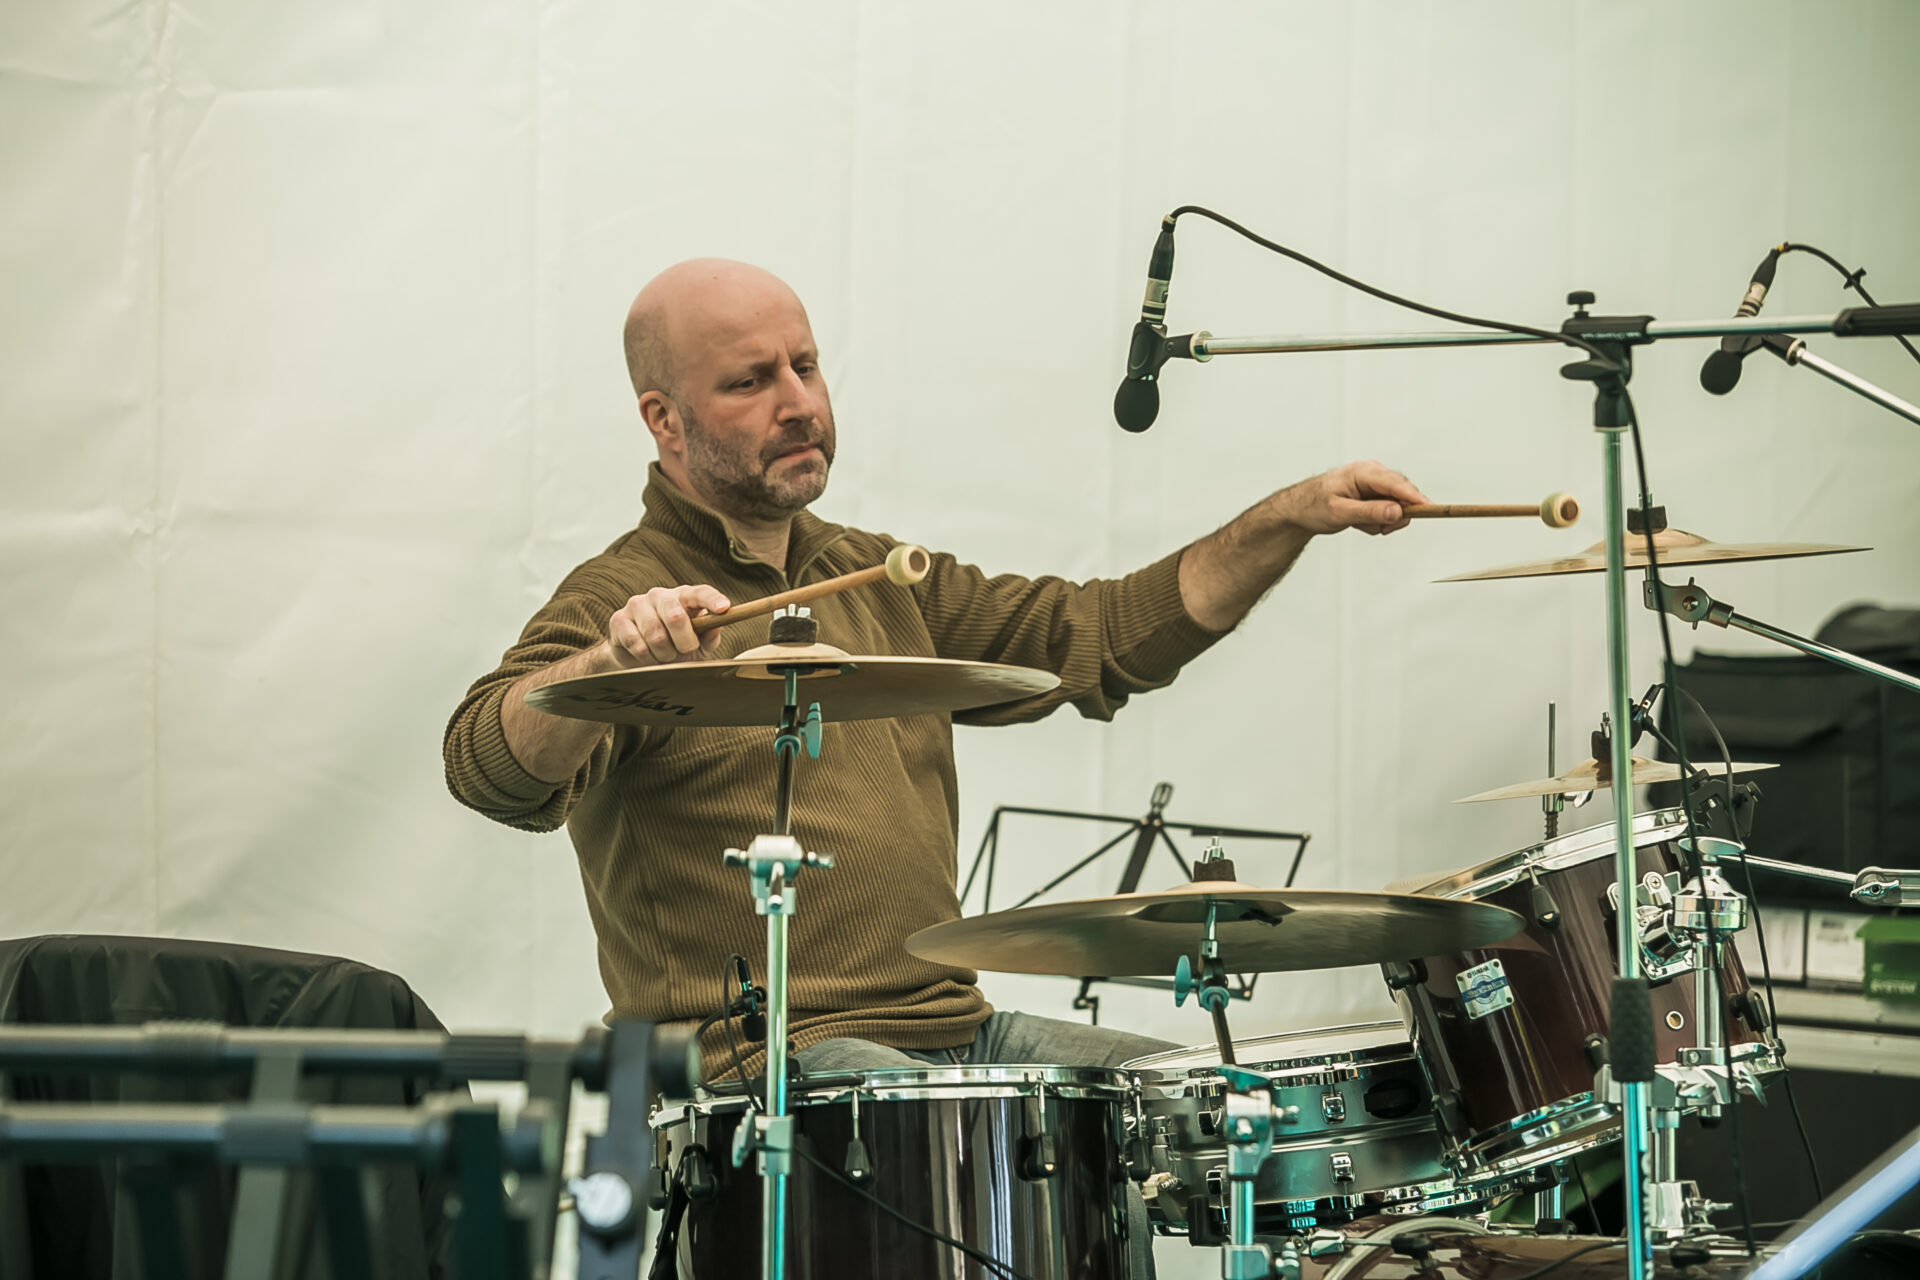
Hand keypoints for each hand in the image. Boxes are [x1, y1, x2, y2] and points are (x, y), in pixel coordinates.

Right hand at [604, 585, 730, 667]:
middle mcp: (659, 595)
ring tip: (665, 655)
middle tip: (685, 651)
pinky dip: (647, 658)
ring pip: (656, 635)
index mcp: (683, 597)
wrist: (637, 658)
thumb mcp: (698, 645)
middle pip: (676, 616)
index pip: (699, 592)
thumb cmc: (674, 647)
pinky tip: (648, 656)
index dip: (712, 599)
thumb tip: (718, 626)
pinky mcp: (618, 619)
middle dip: (685, 642)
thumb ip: (710, 636)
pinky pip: (637, 644)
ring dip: (664, 654)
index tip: (724, 608)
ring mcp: (637, 605)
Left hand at [1276, 460, 1427, 535]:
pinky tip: (1361, 521)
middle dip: (1394, 515)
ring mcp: (1373, 482)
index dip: (1415, 497)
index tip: (1431, 508)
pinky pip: (1388, 507)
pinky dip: (1378, 519)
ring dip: (1383, 519)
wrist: (1298, 508)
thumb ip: (1370, 512)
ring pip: (1397, 503)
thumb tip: (1397, 511)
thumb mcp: (1340, 513)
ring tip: (1362, 524)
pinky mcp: (1373, 492)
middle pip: (1402, 493)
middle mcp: (1371, 472)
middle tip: (1380, 529)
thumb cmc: (1313, 505)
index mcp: (1363, 472)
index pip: (1396, 483)